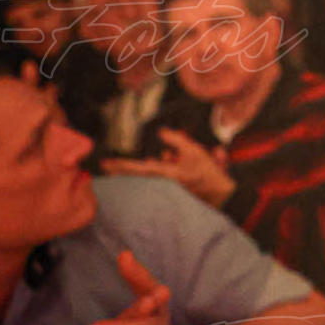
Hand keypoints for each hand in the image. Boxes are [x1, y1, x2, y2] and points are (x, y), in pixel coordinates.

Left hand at [105, 129, 237, 208]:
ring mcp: (165, 187)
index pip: (137, 168)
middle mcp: (161, 182)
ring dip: (139, 168)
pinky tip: (161, 161)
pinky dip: (154, 170)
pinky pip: (157, 177)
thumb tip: (161, 131)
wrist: (219, 193)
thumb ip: (176, 140)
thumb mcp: (194, 151)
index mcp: (164, 173)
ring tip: (129, 164)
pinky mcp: (170, 189)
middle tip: (105, 166)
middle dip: (120, 170)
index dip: (120, 164)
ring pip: (147, 175)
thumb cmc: (207, 172)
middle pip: (135, 175)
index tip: (105, 163)